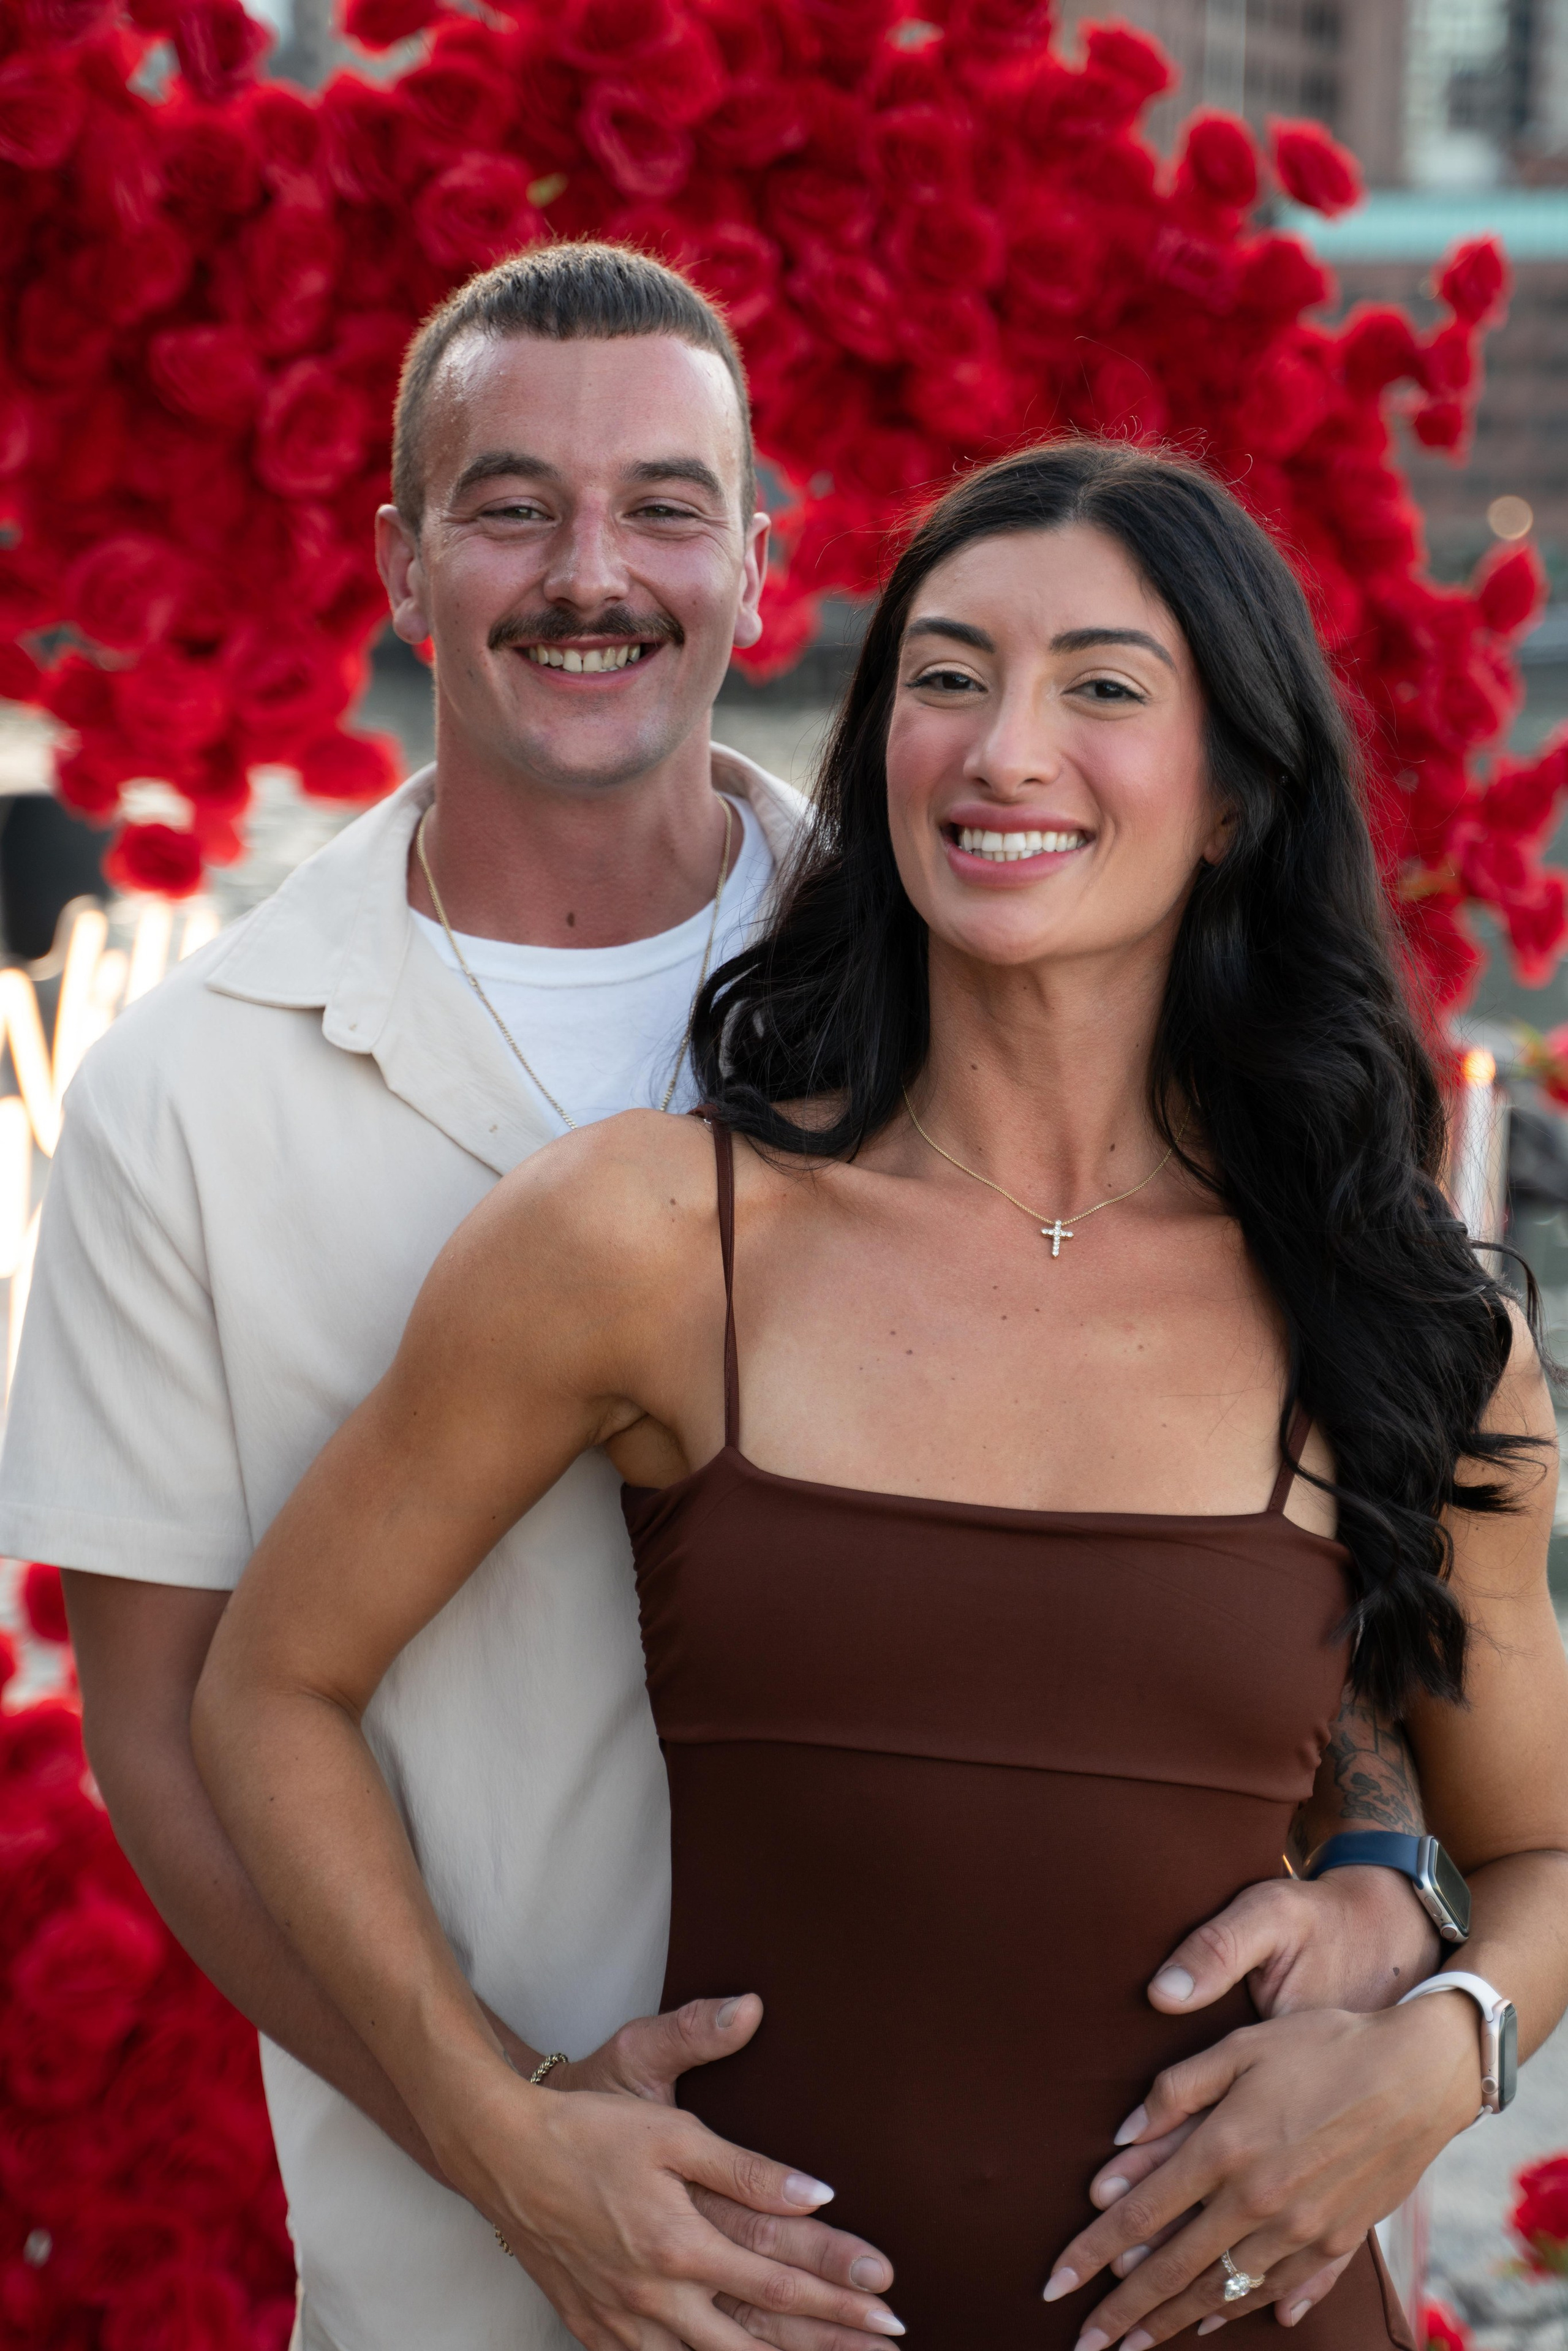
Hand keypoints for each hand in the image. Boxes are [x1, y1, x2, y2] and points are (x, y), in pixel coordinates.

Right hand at [449, 1994, 903, 2350]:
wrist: (501, 2151)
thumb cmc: (589, 2128)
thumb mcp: (672, 2129)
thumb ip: (746, 2167)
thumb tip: (817, 2191)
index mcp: (680, 2244)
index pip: (778, 2281)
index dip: (838, 2294)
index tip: (890, 2301)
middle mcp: (657, 2297)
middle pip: (756, 2339)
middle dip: (826, 2345)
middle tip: (884, 2346)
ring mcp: (623, 2322)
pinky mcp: (595, 2327)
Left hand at [1073, 1866, 1440, 2330]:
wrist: (1419, 2073)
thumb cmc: (1323, 2047)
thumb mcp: (1240, 2046)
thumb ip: (1174, 2092)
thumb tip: (1119, 2142)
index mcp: (1224, 2148)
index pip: (1140, 2215)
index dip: (1092, 2253)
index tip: (1054, 2284)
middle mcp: (1257, 2201)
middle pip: (1174, 2269)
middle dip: (1123, 2311)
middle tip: (1085, 2343)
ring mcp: (1299, 2230)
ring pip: (1223, 2289)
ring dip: (1175, 2320)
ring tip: (1137, 2344)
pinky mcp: (1336, 2241)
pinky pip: (1280, 2288)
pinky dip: (1245, 2309)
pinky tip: (1219, 2323)